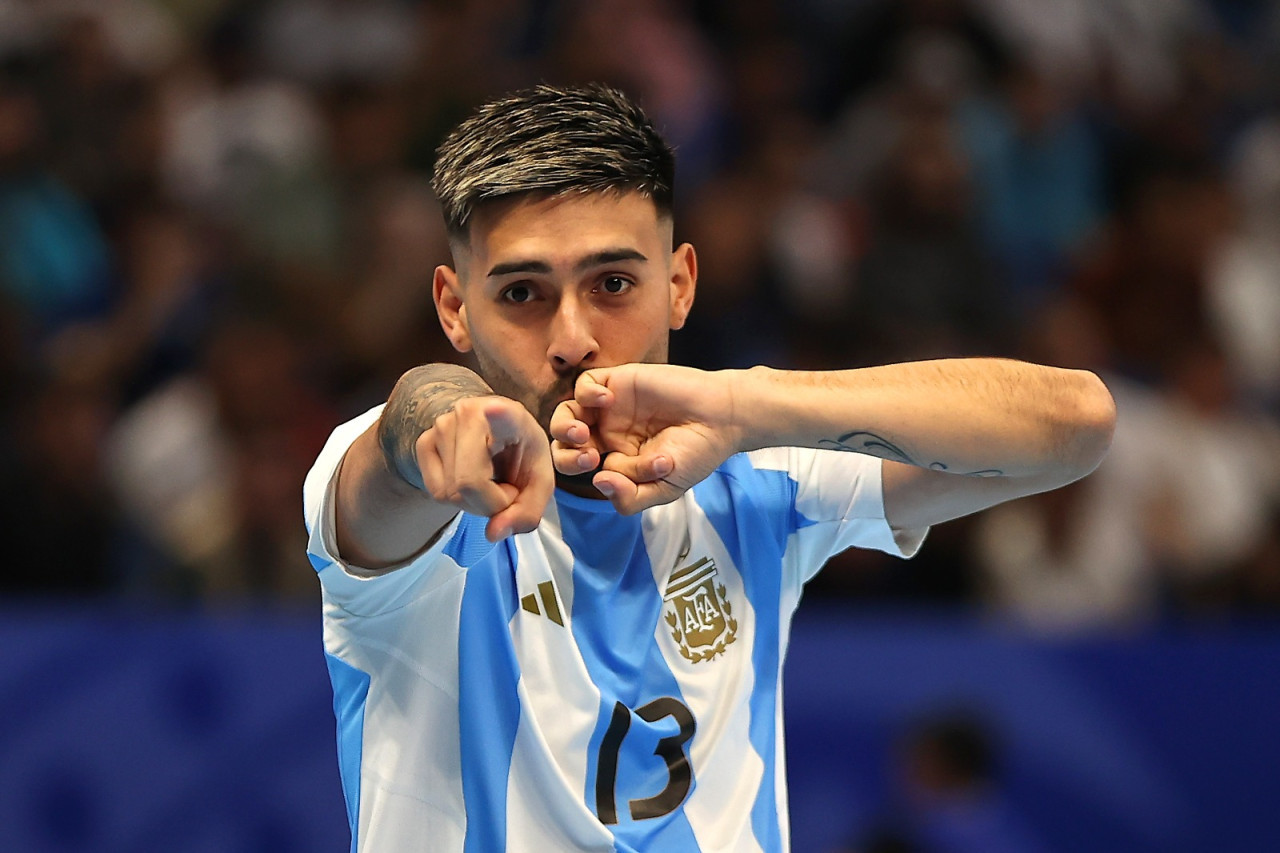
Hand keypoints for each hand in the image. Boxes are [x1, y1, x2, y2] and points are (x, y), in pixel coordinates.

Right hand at [416, 395, 554, 540]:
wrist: (498, 439)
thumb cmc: (521, 457)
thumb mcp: (538, 485)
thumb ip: (526, 514)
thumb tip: (492, 534)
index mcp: (511, 416)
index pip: (503, 414)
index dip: (498, 414)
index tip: (494, 409)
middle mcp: (470, 413)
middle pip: (469, 483)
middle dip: (491, 504)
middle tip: (506, 490)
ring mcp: (441, 425)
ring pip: (451, 492)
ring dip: (474, 503)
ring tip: (489, 482)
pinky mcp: (423, 441)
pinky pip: (436, 492)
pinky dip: (456, 499)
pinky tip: (470, 481)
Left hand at [550, 364, 740, 513]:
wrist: (722, 418)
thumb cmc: (697, 453)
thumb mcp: (665, 489)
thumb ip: (631, 497)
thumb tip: (599, 482)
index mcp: (617, 458)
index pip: (581, 468)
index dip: (581, 472)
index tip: (604, 471)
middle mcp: (609, 433)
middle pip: (565, 443)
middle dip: (566, 455)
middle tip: (588, 456)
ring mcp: (611, 407)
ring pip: (567, 413)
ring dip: (565, 426)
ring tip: (583, 432)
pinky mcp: (619, 381)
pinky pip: (585, 383)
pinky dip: (586, 392)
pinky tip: (608, 400)